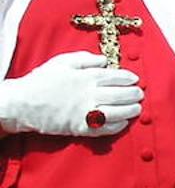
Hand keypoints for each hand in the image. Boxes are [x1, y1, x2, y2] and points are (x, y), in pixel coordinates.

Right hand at [0, 51, 141, 136]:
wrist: (22, 103)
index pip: (116, 76)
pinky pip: (105, 128)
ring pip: (117, 112)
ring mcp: (86, 111)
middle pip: (120, 94)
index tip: (135, 80)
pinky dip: (117, 126)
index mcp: (87, 77)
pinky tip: (123, 123)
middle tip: (139, 94)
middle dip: (134, 94)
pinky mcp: (81, 127)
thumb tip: (104, 59)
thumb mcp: (62, 62)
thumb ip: (85, 59)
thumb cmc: (42, 81)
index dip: (129, 78)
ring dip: (130, 110)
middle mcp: (90, 94)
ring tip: (137, 109)